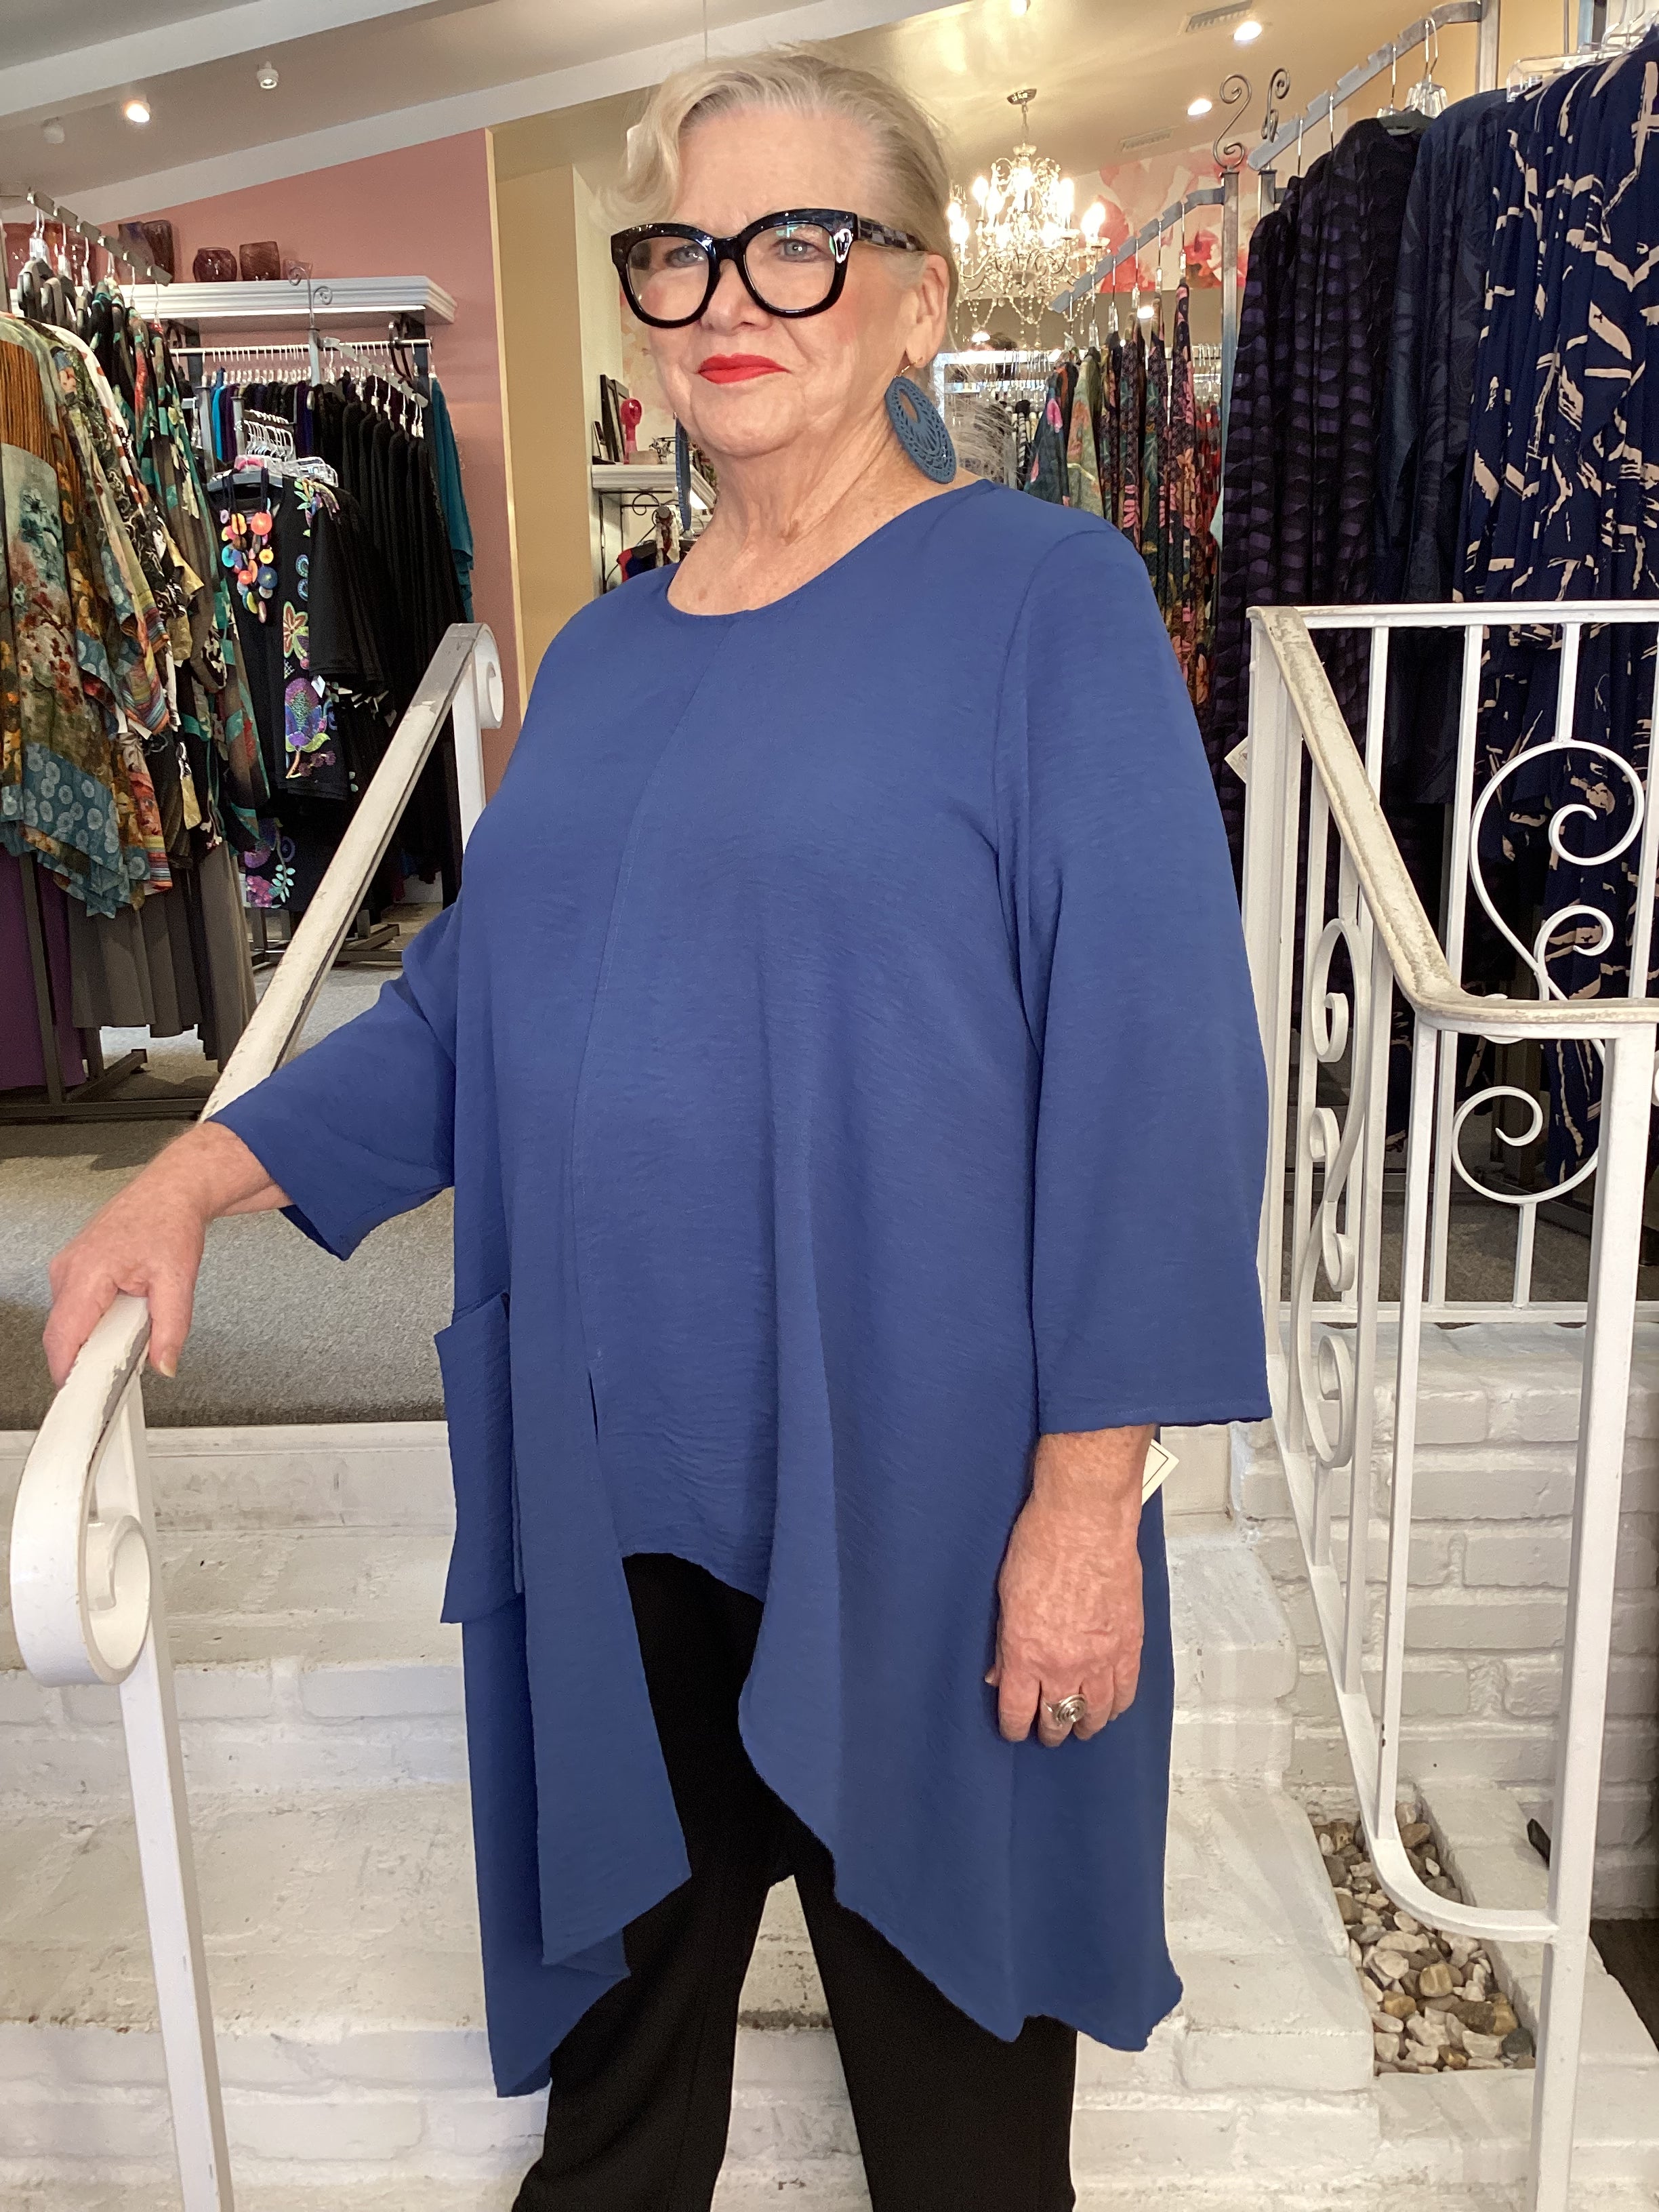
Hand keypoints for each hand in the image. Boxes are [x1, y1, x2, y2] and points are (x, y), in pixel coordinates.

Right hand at [44, 1122, 284, 1385]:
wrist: (171, 1191)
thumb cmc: (170, 1222)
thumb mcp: (178, 1280)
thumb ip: (171, 1328)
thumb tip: (164, 1364)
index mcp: (87, 1272)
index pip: (64, 1337)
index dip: (68, 1372)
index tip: (78, 1397)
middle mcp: (68, 1270)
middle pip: (64, 1335)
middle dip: (88, 1357)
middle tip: (121, 1363)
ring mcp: (67, 1269)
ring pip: (70, 1323)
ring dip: (95, 1336)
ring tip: (129, 1325)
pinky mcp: (74, 1271)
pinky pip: (76, 1309)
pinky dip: (96, 1320)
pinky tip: (122, 1313)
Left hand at [986, 1425, 1150, 1745]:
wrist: (1084, 1520)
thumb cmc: (1040, 1546)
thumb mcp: (1005, 1597)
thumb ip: (1004, 1644)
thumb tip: (1000, 1674)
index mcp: (1024, 1654)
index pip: (1017, 1712)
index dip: (1014, 1727)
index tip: (1014, 1728)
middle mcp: (1062, 1665)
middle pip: (1056, 1720)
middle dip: (1049, 1730)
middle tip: (1046, 1729)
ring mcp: (1100, 1659)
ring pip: (1094, 1714)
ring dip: (1084, 1725)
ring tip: (1078, 1726)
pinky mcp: (1129, 1645)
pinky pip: (1125, 1692)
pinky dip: (1116, 1705)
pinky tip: (1109, 1707)